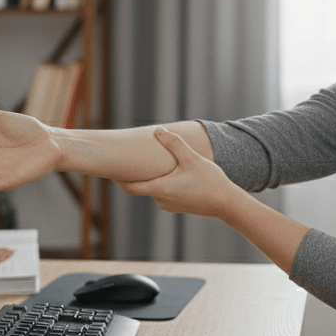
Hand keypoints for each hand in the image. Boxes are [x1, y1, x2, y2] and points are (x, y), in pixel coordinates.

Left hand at [116, 128, 242, 219]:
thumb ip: (174, 143)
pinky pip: (165, 192)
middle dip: (135, 174)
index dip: (118, 178)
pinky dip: (162, 183)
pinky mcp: (179, 205)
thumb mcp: (192, 159)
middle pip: (141, 187)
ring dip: (152, 177)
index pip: (130, 187)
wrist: (227, 204)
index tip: (108, 169)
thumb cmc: (210, 182)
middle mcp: (161, 200)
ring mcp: (170, 205)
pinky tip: (169, 172)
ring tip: (150, 163)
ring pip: (155, 188)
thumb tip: (159, 130)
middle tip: (127, 161)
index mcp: (160, 189)